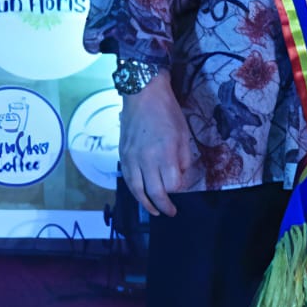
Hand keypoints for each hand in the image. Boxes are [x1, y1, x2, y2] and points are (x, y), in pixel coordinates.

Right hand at [118, 70, 193, 216]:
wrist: (142, 94)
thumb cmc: (167, 111)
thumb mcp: (183, 133)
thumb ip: (183, 158)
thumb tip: (180, 176)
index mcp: (165, 152)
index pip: (172, 184)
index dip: (179, 191)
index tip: (183, 190)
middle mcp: (147, 159)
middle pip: (155, 192)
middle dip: (164, 206)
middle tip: (171, 212)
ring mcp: (132, 158)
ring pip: (137, 190)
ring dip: (146, 204)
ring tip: (155, 212)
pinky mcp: (123, 155)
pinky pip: (127, 179)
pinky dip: (134, 190)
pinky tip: (140, 195)